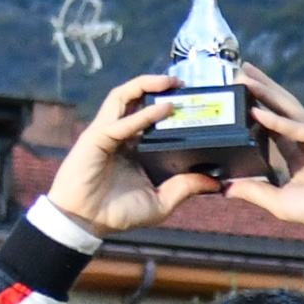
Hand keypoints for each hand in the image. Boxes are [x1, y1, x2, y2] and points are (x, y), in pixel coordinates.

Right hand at [47, 70, 224, 235]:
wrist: (86, 221)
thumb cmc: (117, 212)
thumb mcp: (160, 202)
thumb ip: (185, 189)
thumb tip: (216, 183)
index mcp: (134, 146)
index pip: (149, 115)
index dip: (168, 104)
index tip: (193, 100)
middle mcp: (121, 134)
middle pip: (136, 98)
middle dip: (158, 86)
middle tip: (183, 83)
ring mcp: (107, 133)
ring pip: (124, 97)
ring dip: (146, 85)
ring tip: (170, 82)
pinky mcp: (96, 138)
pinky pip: (121, 121)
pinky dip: (143, 114)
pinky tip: (163, 109)